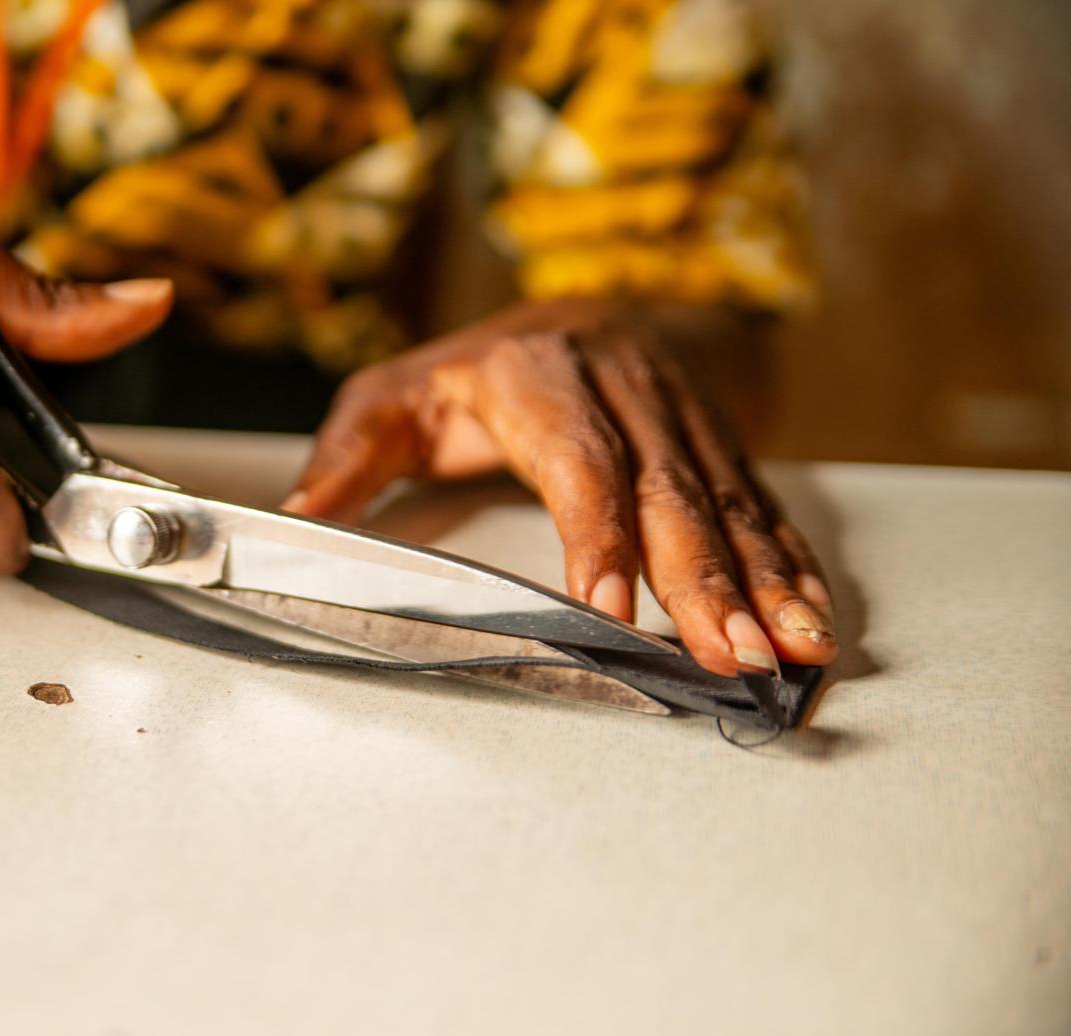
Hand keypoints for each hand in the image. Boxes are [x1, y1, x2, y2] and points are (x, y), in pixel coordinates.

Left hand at [285, 301, 837, 677]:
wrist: (601, 303)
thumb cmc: (484, 369)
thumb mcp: (398, 394)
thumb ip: (352, 453)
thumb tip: (298, 520)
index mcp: (539, 377)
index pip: (577, 460)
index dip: (600, 533)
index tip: (613, 609)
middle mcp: (625, 390)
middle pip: (670, 489)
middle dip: (705, 579)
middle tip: (731, 653)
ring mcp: (684, 417)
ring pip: (729, 502)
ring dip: (764, 580)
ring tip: (794, 648)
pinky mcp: (723, 445)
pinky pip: (762, 505)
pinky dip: (791, 565)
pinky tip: (815, 615)